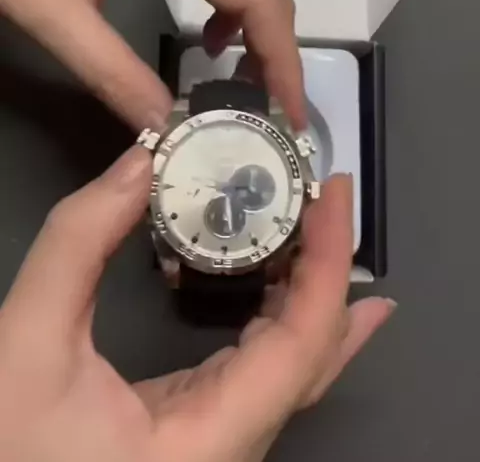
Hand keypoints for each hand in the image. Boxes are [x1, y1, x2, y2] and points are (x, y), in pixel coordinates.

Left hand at [0, 0, 304, 130]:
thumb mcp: (51, 12)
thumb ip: (112, 73)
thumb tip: (169, 130)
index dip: (282, 57)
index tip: (289, 116)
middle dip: (276, 52)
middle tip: (274, 115)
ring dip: (256, 37)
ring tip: (248, 92)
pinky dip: (227, 18)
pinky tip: (209, 47)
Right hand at [0, 147, 393, 461]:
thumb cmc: (11, 444)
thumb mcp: (27, 343)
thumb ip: (79, 244)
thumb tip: (139, 164)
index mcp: (210, 440)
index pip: (301, 344)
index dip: (329, 263)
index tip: (332, 193)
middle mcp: (233, 450)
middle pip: (311, 358)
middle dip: (330, 270)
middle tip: (329, 197)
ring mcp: (219, 443)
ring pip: (293, 368)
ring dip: (312, 290)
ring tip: (321, 227)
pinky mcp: (197, 430)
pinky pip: (262, 371)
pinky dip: (282, 317)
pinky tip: (286, 286)